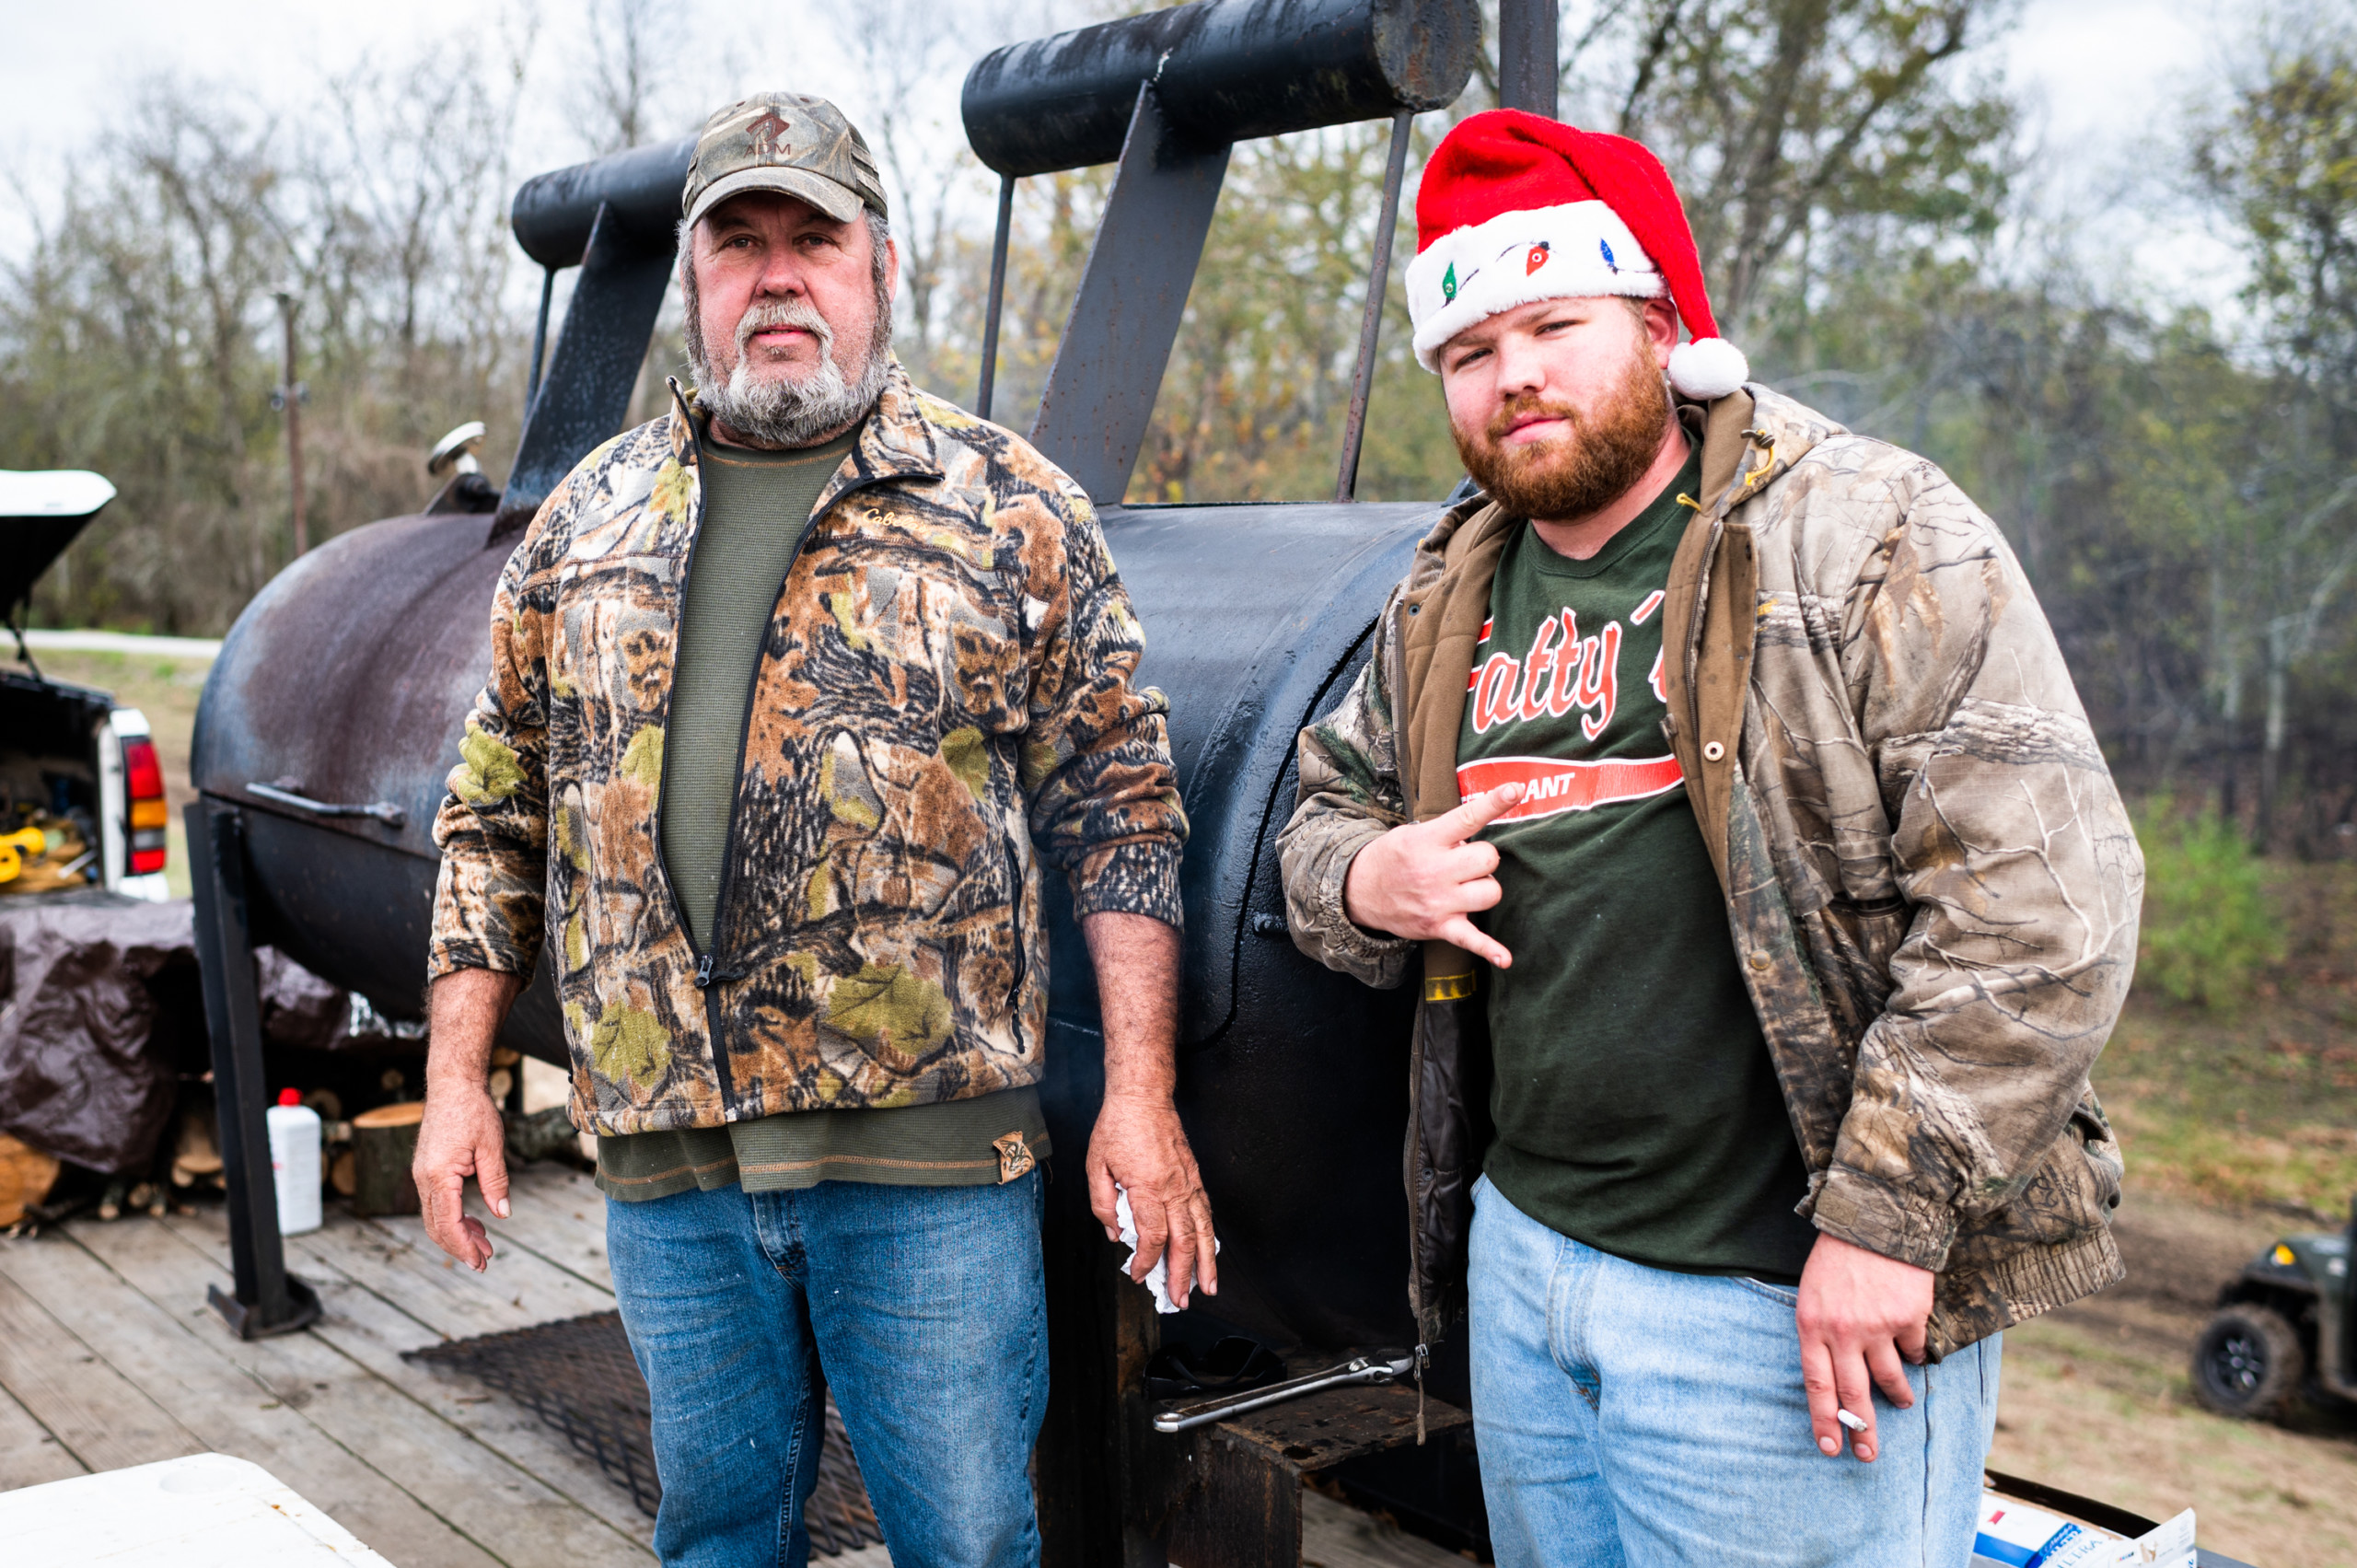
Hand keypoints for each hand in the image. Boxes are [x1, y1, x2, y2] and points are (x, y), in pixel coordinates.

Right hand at [414, 1082, 510, 1270]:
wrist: (453, 1084)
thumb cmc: (473, 1111)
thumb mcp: (491, 1147)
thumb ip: (495, 1183)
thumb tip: (502, 1214)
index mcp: (437, 1176)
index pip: (447, 1224)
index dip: (464, 1247)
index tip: (480, 1262)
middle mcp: (423, 1178)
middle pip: (437, 1226)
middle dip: (460, 1247)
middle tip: (485, 1261)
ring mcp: (422, 1174)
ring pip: (435, 1216)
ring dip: (458, 1233)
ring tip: (485, 1245)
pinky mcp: (427, 1169)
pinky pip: (437, 1202)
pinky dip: (454, 1217)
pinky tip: (474, 1222)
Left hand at [1085, 1090, 1216, 1309]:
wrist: (1143, 1097)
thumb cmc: (1118, 1127)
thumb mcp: (1095, 1166)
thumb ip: (1103, 1204)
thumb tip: (1115, 1233)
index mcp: (1147, 1187)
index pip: (1152, 1236)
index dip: (1147, 1262)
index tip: (1140, 1276)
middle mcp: (1174, 1187)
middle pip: (1184, 1240)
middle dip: (1184, 1275)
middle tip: (1182, 1299)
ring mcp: (1189, 1182)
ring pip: (1203, 1229)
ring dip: (1206, 1262)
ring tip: (1209, 1286)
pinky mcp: (1195, 1176)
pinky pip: (1206, 1212)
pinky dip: (1209, 1236)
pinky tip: (1209, 1251)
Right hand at [1341, 783, 1524, 966]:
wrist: (1358, 891)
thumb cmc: (1393, 858)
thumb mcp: (1411, 833)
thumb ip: (1445, 833)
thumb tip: (1477, 837)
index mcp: (1427, 841)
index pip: (1468, 817)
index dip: (1495, 802)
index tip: (1516, 789)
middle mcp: (1434, 871)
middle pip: (1489, 859)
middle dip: (1485, 859)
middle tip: (1467, 863)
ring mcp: (1439, 902)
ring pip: (1491, 893)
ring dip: (1485, 888)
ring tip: (1466, 887)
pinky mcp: (1440, 927)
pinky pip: (1471, 941)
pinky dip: (1489, 950)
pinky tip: (1505, 959)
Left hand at [1796, 1231, 1934, 1462]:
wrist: (1874, 1220)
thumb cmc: (1838, 1259)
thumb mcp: (1813, 1294)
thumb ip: (1821, 1334)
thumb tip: (1835, 1377)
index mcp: (1812, 1325)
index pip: (1817, 1384)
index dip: (1824, 1419)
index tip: (1830, 1447)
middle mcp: (1843, 1331)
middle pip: (1854, 1394)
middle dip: (1862, 1430)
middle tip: (1868, 1455)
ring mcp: (1878, 1326)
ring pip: (1890, 1378)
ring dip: (1897, 1396)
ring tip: (1901, 1402)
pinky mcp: (1909, 1318)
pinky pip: (1915, 1350)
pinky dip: (1915, 1353)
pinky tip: (1912, 1346)